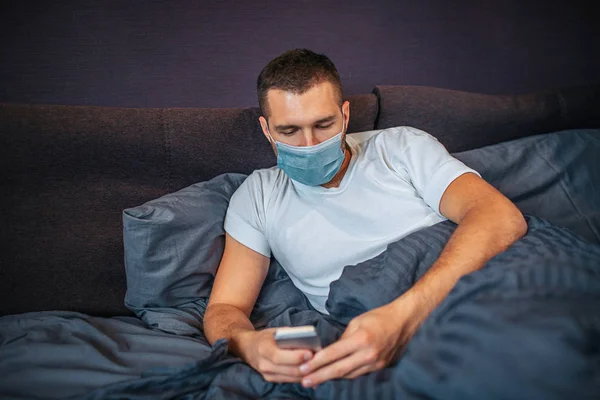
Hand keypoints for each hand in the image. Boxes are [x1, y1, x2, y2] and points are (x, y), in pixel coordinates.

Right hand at [237, 328, 313, 382]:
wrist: (247, 347)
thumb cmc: (265, 337)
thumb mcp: (276, 331)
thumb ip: (291, 335)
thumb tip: (309, 339)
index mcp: (264, 348)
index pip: (279, 357)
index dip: (296, 357)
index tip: (310, 353)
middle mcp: (264, 364)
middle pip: (289, 370)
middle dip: (306, 366)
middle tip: (319, 360)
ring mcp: (267, 374)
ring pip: (291, 377)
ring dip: (306, 373)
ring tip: (318, 365)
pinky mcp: (271, 380)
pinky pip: (289, 380)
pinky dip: (301, 377)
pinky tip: (311, 372)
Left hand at [298, 303, 419, 386]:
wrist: (404, 322)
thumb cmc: (379, 317)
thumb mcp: (357, 322)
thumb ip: (343, 338)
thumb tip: (329, 351)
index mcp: (361, 340)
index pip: (334, 354)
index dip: (317, 362)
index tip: (304, 368)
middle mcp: (369, 354)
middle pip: (339, 370)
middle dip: (320, 376)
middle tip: (305, 381)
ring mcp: (376, 364)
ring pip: (348, 375)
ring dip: (331, 379)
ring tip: (314, 381)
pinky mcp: (380, 368)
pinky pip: (358, 374)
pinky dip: (345, 376)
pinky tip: (334, 377)